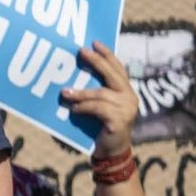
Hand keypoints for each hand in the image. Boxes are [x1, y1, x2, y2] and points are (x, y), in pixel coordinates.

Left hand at [61, 41, 137, 157]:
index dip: (107, 55)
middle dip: (96, 62)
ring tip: (65, 93)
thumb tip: (71, 76)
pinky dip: (84, 107)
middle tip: (81, 51)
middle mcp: (130, 97)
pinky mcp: (119, 121)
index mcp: (126, 91)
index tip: (94, 43)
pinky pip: (98, 108)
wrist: (111, 152)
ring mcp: (127, 109)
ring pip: (101, 93)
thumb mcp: (99, 105)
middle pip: (113, 74)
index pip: (118, 68)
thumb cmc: (101, 126)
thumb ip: (94, 92)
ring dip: (81, 93)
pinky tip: (73, 109)